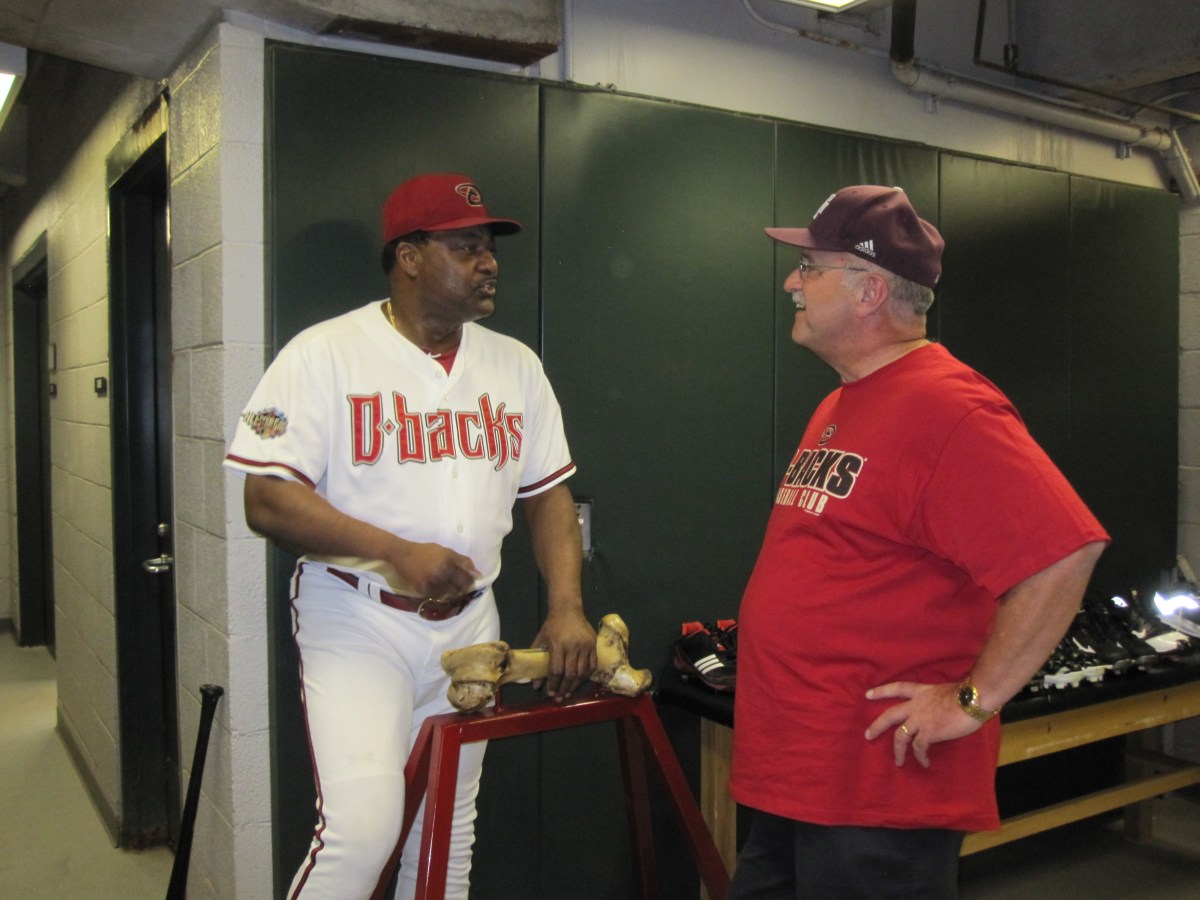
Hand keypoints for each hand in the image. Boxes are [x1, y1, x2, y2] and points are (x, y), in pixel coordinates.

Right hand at [391, 541, 481, 600]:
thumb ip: (464, 562)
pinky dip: (439, 593)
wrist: (403, 555)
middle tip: (459, 585)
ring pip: (449, 594)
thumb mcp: (447, 551)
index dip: (471, 583)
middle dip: (462, 589)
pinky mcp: (422, 590)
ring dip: (451, 592)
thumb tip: (478, 575)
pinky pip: (437, 596)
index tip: (470, 582)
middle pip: (459, 589)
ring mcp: (431, 583)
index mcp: (449, 563)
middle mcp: (441, 574)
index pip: (467, 580)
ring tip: (446, 584)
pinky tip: (436, 585)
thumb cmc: (427, 551)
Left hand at [530, 609, 596, 700]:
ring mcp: (585, 646)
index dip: (553, 684)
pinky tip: (580, 681)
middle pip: (570, 674)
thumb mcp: (541, 640)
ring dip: (575, 685)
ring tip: (569, 692)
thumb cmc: (552, 626)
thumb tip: (535, 684)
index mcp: (557, 645)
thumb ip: (537, 661)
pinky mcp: (593, 644)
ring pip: (582, 672)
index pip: (556, 670)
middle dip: (564, 688)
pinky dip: (587, 675)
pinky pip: (592, 665)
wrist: (568, 610)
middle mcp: (573, 646)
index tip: (550, 693)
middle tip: (559, 698)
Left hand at [863, 681, 981, 768]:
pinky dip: (920, 757)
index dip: (882, 691)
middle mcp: (916, 705)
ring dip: (898, 751)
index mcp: (921, 692)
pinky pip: (919, 747)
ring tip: (898, 762)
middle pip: (890, 715)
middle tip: (868, 735)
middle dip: (877, 726)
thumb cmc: (966, 694)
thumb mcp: (945, 691)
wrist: (972, 699)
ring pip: (900, 736)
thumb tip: (940, 709)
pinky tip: (925, 763)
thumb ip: (937, 700)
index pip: (897, 688)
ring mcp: (920, 719)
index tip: (867, 694)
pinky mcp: (928, 733)